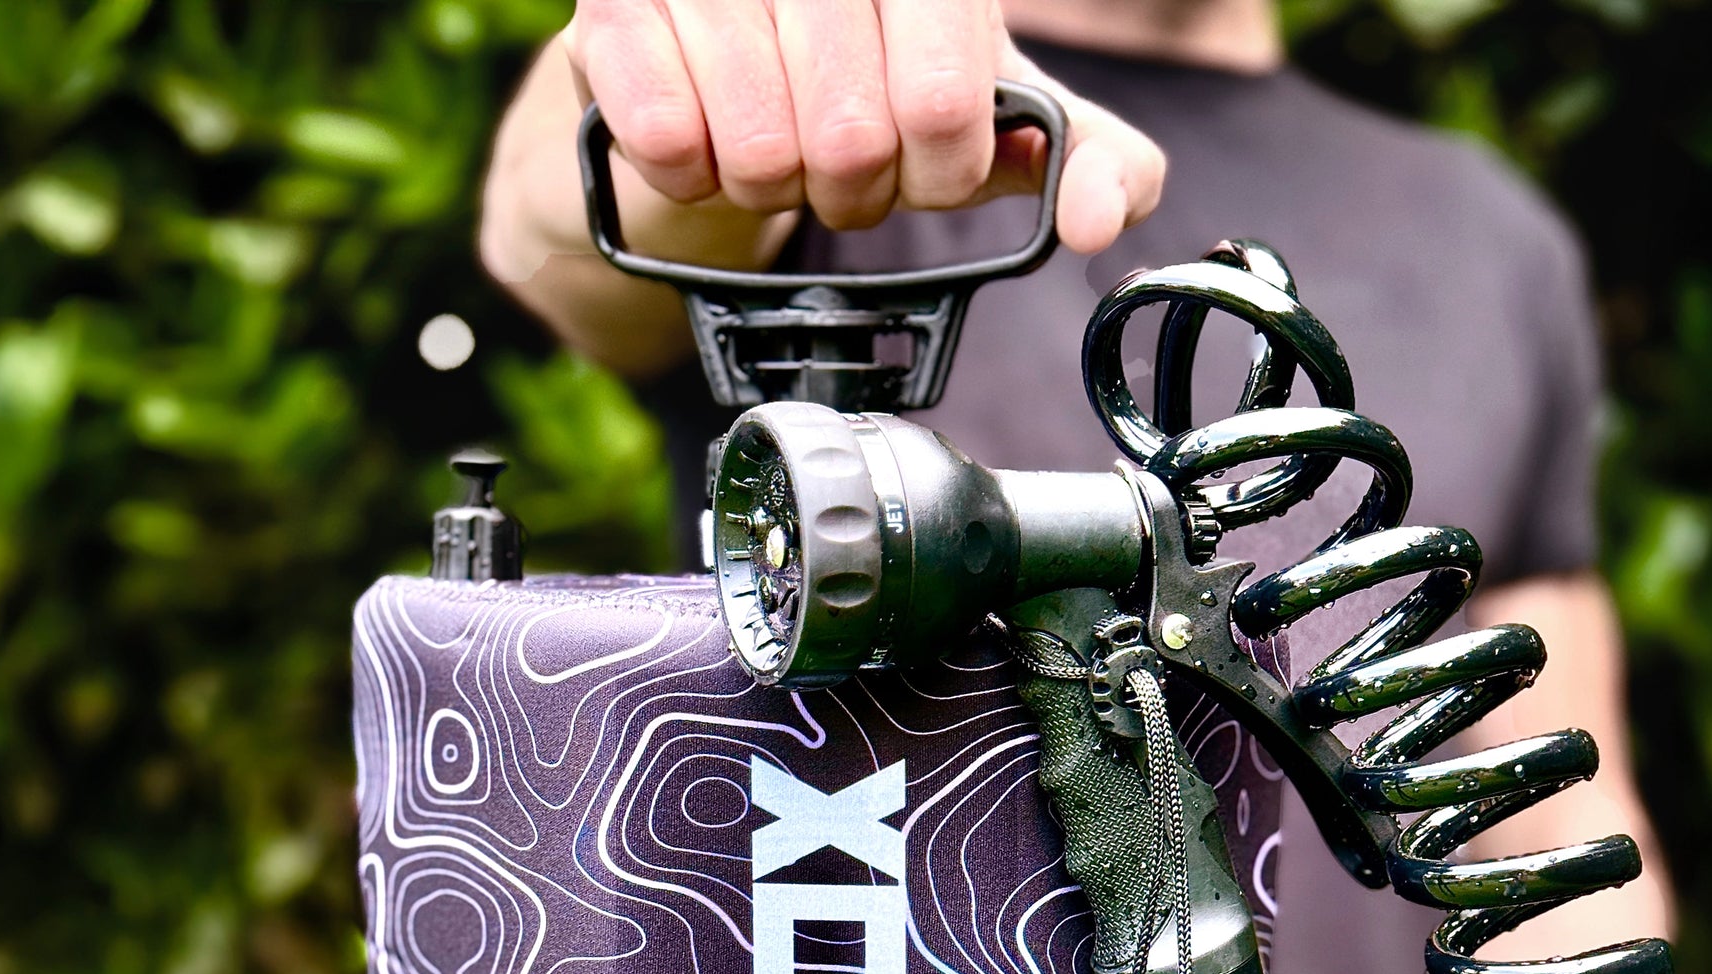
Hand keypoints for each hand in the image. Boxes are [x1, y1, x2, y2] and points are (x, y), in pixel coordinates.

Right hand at [565, 0, 1165, 254]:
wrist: (706, 74)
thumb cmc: (856, 83)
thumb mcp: (984, 110)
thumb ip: (1075, 154)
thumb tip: (1101, 216)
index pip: (943, 103)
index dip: (934, 169)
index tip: (917, 157)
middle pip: (852, 143)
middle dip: (851, 190)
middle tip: (835, 161)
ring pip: (762, 154)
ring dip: (771, 187)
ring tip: (766, 142)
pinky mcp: (610, 8)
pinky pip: (672, 144)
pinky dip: (694, 176)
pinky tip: (702, 134)